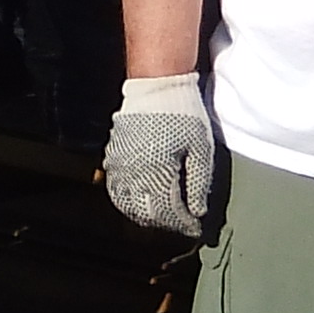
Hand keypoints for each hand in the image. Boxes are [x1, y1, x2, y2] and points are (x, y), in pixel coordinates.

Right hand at [101, 72, 218, 235]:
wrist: (156, 84)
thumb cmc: (182, 113)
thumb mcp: (201, 148)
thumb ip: (199, 182)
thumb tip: (197, 211)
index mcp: (159, 172)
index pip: (170, 212)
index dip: (184, 223)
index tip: (194, 227)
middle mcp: (135, 173)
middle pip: (147, 213)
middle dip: (166, 222)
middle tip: (180, 222)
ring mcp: (120, 165)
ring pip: (127, 205)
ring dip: (145, 215)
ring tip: (162, 215)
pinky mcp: (113, 156)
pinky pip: (115, 189)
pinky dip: (127, 200)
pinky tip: (140, 200)